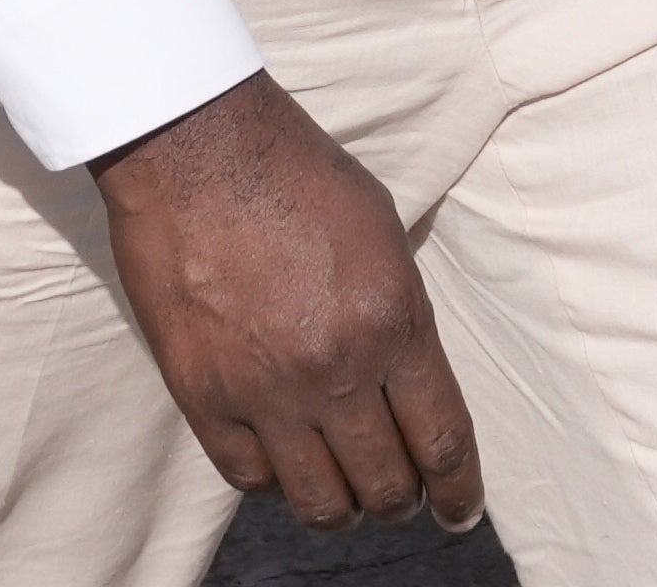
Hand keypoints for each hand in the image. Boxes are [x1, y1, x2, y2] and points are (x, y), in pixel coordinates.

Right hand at [95, 73, 480, 533]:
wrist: (196, 146)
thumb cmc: (295, 171)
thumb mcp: (382, 233)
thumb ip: (400, 313)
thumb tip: (408, 379)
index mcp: (392, 321)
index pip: (443, 442)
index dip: (459, 491)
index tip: (460, 511)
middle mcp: (334, 368)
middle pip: (385, 485)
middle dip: (403, 499)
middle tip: (401, 491)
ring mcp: (264, 389)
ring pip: (319, 502)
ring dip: (341, 504)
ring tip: (343, 488)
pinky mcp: (202, 395)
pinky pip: (248, 477)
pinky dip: (273, 480)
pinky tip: (282, 461)